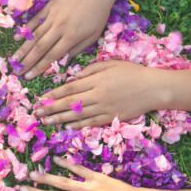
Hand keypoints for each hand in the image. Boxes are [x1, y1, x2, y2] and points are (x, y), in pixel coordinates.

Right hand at [12, 0, 113, 78]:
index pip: (51, 56)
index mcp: (71, 37)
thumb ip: (76, 50)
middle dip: (27, 62)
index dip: (38, 68)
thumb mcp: (93, 36)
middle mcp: (59, 28)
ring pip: (34, 35)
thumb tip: (62, 62)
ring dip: (23, 48)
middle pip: (39, 48)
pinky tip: (16, 37)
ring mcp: (52, 16)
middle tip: (16, 71)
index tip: (28, 77)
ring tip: (13, 59)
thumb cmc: (98, 14)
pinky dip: (25, 29)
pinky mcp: (49, 6)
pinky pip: (35, 19)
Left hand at [35, 60, 168, 127]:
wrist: (154, 88)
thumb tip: (71, 77)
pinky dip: (76, 125)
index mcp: (96, 80)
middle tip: (36, 112)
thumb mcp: (110, 63)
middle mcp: (97, 95)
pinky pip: (90, 123)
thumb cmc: (132, 72)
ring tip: (46, 121)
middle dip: (50, 108)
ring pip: (77, 115)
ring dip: (59, 118)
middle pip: (69, 103)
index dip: (52, 94)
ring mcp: (104, 108)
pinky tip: (65, 126)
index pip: (69, 88)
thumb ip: (90, 69)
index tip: (40, 98)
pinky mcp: (110, 118)